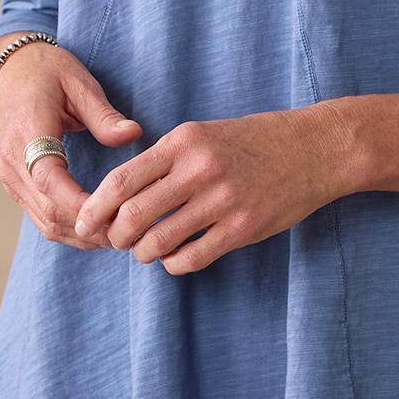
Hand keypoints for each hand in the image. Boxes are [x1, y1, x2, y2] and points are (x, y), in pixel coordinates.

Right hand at [0, 42, 143, 250]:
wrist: (8, 71)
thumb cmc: (47, 71)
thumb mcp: (78, 82)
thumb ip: (103, 114)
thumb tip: (134, 134)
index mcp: (27, 133)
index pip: (49, 179)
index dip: (81, 203)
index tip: (116, 214)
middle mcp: (14, 163)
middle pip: (50, 211)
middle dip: (91, 227)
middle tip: (133, 230)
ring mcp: (12, 179)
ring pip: (46, 223)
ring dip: (83, 235)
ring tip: (123, 234)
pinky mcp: (17, 186)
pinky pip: (42, 219)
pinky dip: (72, 229)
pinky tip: (102, 229)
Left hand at [73, 105, 351, 274]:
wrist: (314, 148)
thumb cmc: (254, 140)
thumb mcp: (204, 134)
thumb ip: (165, 159)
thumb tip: (119, 194)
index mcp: (184, 142)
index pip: (121, 180)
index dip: (95, 208)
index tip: (84, 223)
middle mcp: (199, 170)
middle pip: (133, 215)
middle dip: (115, 237)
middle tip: (115, 242)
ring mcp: (222, 201)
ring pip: (158, 241)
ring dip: (144, 253)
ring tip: (147, 250)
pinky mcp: (242, 228)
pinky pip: (191, 258)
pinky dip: (174, 264)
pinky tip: (176, 258)